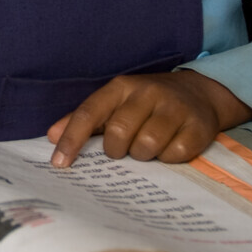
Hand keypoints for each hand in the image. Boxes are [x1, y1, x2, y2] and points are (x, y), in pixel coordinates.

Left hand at [45, 70, 251, 168]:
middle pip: (118, 133)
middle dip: (116, 150)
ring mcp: (175, 108)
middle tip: (124, 150)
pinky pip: (174, 154)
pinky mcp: (198, 126)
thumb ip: (85, 120)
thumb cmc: (147, 104)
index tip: (59, 164)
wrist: (200, 92)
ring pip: (147, 145)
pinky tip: (169, 149)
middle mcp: (148, 92)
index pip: (89, 113)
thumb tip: (51, 136)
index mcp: (122, 87)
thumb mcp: (116, 103)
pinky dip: (168, 159)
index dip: (72, 140)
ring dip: (143, 155)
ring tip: (147, 149)